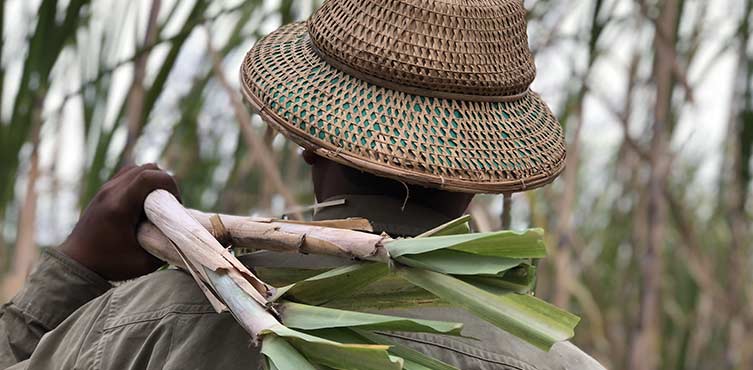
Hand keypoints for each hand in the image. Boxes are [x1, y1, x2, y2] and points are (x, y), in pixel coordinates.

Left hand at [60, 164, 180, 280]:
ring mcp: (104, 189)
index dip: (170, 185)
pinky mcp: (103, 191)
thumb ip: (166, 245)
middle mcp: (110, 192)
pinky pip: (127, 174)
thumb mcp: (145, 262)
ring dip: (152, 180)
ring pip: (136, 168)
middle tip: (169, 204)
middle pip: (146, 168)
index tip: (176, 204)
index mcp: (119, 206)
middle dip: (164, 182)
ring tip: (156, 202)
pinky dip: (140, 182)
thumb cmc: (111, 264)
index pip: (149, 177)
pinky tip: (143, 202)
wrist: (76, 264)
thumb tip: (183, 234)